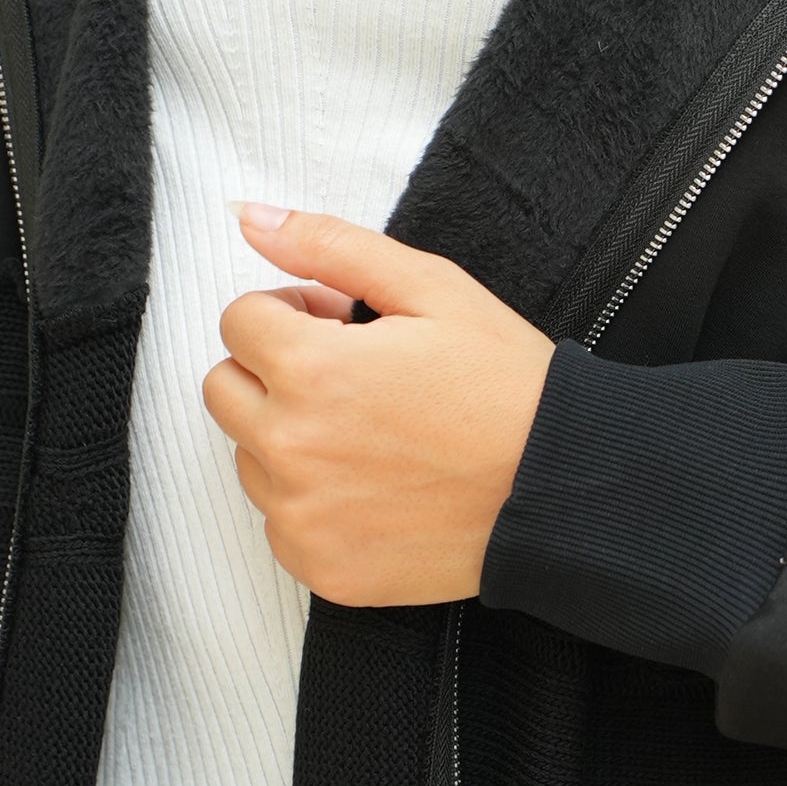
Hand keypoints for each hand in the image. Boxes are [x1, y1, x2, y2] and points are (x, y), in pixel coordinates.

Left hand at [203, 205, 555, 606]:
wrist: (562, 491)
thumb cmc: (508, 387)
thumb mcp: (432, 289)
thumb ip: (332, 247)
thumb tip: (250, 218)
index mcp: (311, 369)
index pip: (239, 320)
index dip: (293, 311)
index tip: (339, 325)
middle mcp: (291, 448)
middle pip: (224, 388)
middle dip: (273, 371)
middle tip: (350, 376)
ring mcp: (302, 516)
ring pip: (249, 458)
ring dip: (291, 438)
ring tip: (373, 436)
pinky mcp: (321, 566)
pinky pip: (280, 523)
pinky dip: (314, 502)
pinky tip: (378, 487)